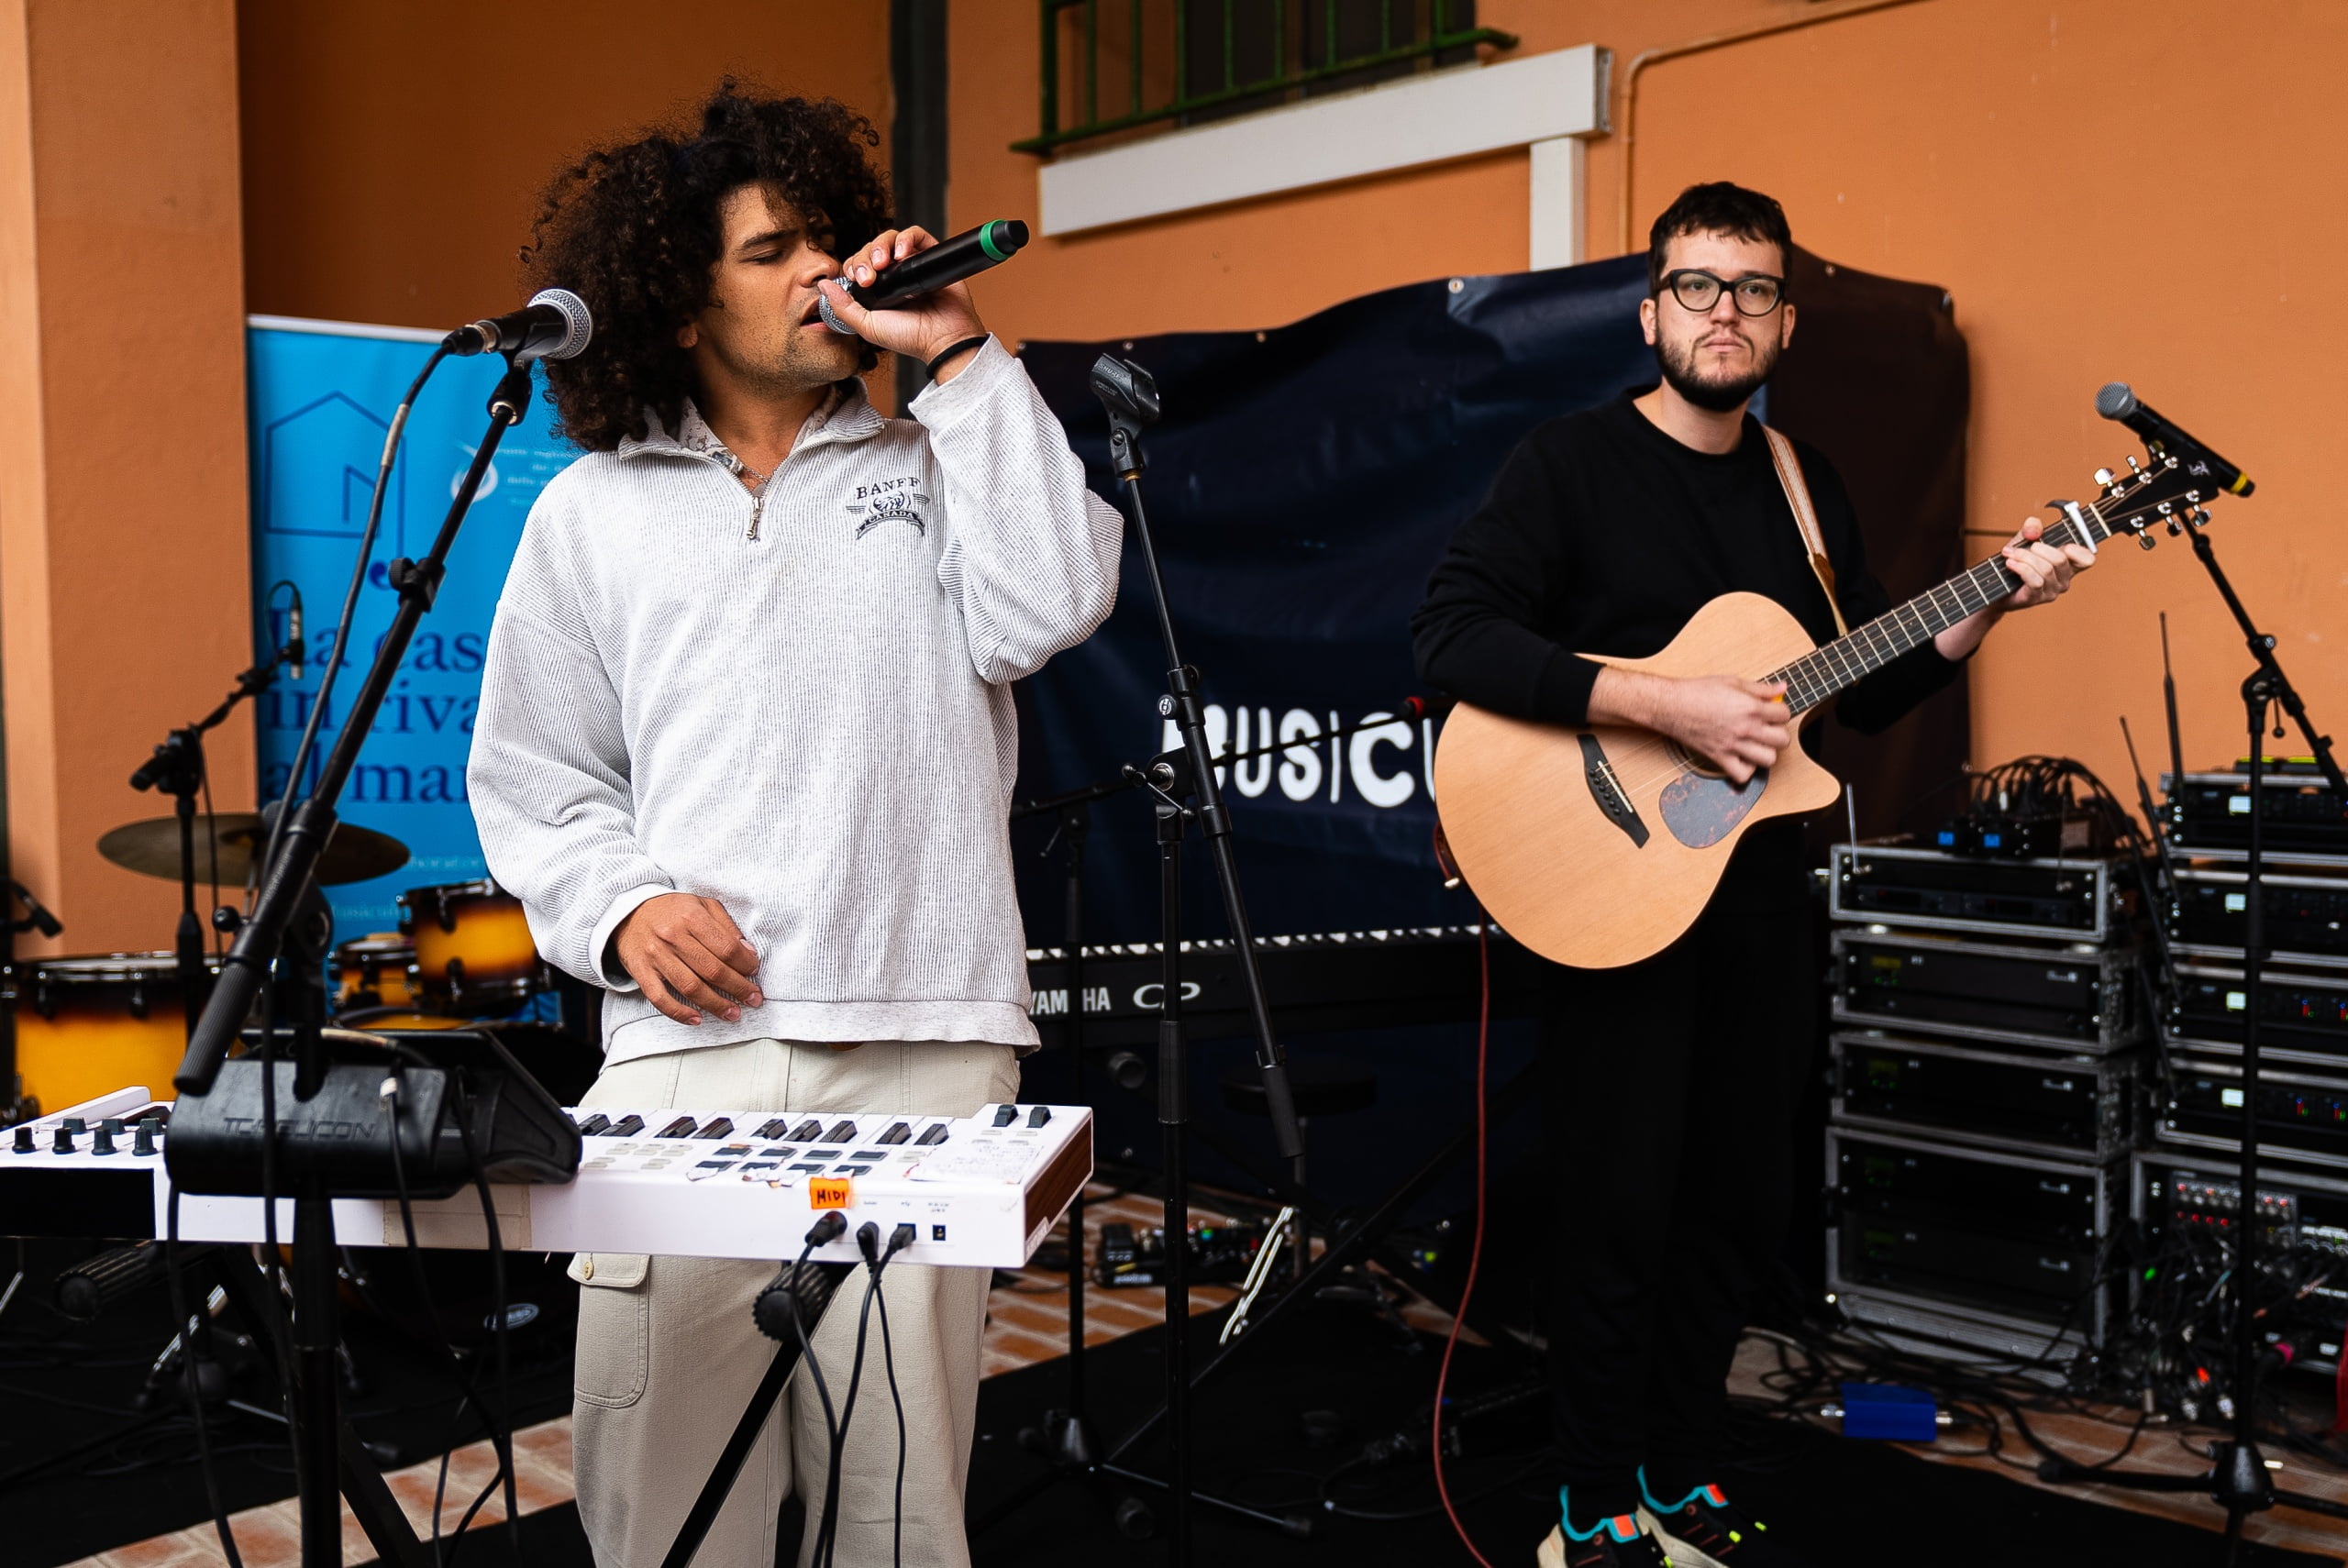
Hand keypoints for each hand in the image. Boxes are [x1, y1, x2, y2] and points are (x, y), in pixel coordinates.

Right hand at [612, 894, 761, 1025]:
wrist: (628, 911)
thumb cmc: (672, 910)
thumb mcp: (702, 904)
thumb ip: (726, 926)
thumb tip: (747, 951)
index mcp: (691, 917)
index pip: (726, 947)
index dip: (745, 964)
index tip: (754, 971)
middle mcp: (673, 937)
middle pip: (713, 970)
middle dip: (738, 988)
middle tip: (753, 999)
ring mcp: (656, 956)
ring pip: (691, 987)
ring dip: (715, 1004)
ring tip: (733, 1013)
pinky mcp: (641, 972)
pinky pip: (660, 998)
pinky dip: (679, 1012)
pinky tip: (696, 1019)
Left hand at [815, 226, 986, 370]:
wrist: (943, 340)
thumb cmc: (910, 338)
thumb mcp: (867, 326)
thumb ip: (843, 307)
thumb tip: (823, 285)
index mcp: (878, 290)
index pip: (858, 264)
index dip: (854, 265)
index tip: (857, 279)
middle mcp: (894, 276)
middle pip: (872, 249)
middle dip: (865, 257)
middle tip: (869, 277)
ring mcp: (912, 265)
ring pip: (890, 239)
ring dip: (882, 246)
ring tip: (885, 263)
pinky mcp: (931, 258)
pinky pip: (916, 235)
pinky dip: (906, 238)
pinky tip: (902, 253)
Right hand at [1592, 668, 1791, 785]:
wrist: (1672, 706)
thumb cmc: (1698, 692)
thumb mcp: (1733, 682)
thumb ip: (1761, 688)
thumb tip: (1781, 688)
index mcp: (1750, 707)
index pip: (1784, 715)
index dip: (1781, 712)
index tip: (1773, 712)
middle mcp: (1744, 728)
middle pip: (1782, 740)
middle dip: (1778, 733)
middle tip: (1768, 728)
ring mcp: (1733, 745)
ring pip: (1768, 759)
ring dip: (1766, 753)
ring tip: (1758, 745)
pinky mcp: (1720, 757)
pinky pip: (1742, 775)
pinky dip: (1747, 770)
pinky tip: (1744, 759)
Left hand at [1997, 516, 2096, 609]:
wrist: (1996, 585)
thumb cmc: (2016, 562)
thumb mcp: (2024, 540)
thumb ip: (2032, 528)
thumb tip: (2034, 528)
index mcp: (2068, 564)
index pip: (2087, 559)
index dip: (2078, 550)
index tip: (2063, 544)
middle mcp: (2064, 579)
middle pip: (2060, 559)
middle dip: (2039, 548)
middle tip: (2024, 546)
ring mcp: (2051, 591)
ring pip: (2046, 569)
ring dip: (2025, 557)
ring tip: (2011, 554)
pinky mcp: (2036, 598)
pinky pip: (2035, 580)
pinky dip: (2021, 568)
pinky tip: (2010, 563)